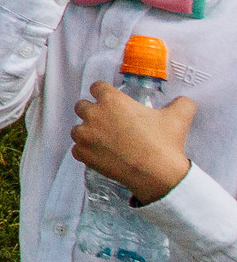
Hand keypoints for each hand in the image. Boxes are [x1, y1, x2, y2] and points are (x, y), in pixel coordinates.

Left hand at [73, 82, 195, 204]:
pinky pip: (77, 149)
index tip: (112, 102)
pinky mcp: (83, 154)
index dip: (104, 93)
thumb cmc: (165, 143)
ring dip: (87, 132)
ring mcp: (85, 135)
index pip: (97, 87)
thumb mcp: (179, 117)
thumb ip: (182, 103)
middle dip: (93, 112)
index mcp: (112, 100)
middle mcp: (94, 114)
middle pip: (82, 106)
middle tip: (109, 123)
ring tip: (105, 141)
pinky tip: (101, 154)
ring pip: (78, 128)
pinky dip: (86, 151)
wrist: (158, 174)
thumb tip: (184, 101)